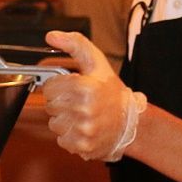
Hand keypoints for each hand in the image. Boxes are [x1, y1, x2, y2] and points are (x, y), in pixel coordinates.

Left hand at [42, 31, 143, 160]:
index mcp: (85, 87)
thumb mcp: (96, 62)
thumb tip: (52, 36)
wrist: (132, 122)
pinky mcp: (83, 146)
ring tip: (82, 115)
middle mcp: (84, 109)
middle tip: (78, 101)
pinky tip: (83, 128)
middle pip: (50, 106)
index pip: (49, 88)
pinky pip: (62, 140)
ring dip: (65, 120)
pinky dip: (70, 136)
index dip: (59, 86)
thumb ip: (75, 44)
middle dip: (61, 102)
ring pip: (54, 124)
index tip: (72, 87)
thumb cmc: (112, 92)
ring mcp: (84, 129)